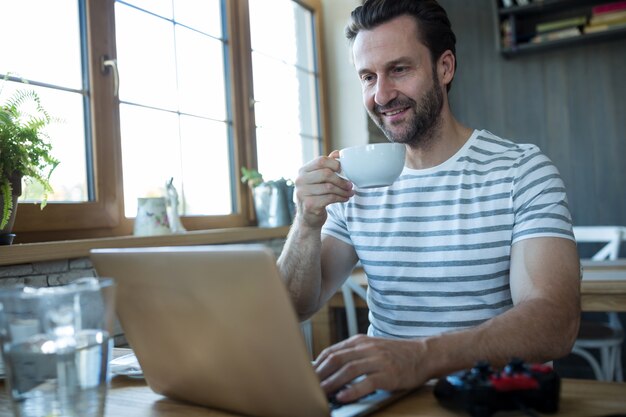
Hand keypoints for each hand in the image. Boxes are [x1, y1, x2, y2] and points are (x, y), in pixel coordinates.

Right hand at [294, 151, 354, 227]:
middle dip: (341, 179)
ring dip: (343, 190)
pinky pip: (330, 198)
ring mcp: (303, 193)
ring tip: (349, 192)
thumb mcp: (318, 180)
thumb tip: (337, 153)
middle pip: (326, 173)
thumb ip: (326, 166)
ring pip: (329, 187)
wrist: (308, 219)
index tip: (343, 170)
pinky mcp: (309, 205)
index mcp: (302, 171)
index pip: (321, 160)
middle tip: (350, 184)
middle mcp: (300, 181)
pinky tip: (345, 198)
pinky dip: (340, 198)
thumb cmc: (315, 196)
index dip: (335, 164)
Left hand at [313, 334, 428, 402]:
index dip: (317, 364)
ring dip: (332, 382)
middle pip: (337, 359)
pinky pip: (367, 382)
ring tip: (320, 393)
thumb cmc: (396, 354)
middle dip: (320, 374)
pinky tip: (343, 397)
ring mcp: (378, 360)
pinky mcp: (388, 374)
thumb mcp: (372, 348)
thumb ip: (353, 354)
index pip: (332, 351)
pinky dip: (353, 390)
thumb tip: (330, 365)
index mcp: (360, 341)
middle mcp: (367, 348)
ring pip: (349, 370)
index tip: (306, 375)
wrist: (423, 354)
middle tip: (308, 385)